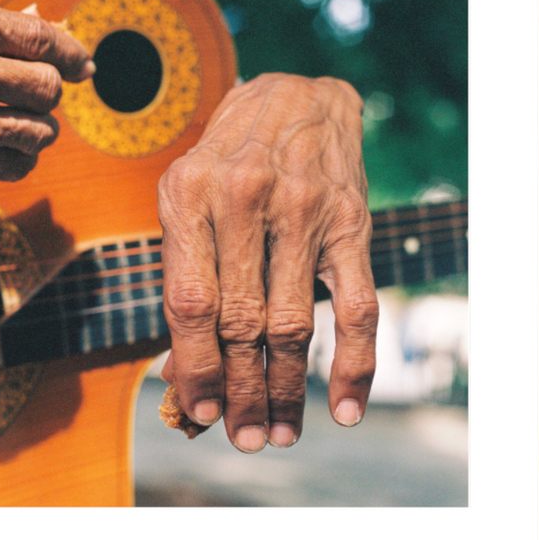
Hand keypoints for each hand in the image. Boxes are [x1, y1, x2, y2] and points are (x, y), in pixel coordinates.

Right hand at [0, 0, 93, 200]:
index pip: (40, 38)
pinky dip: (14, 161)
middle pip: (48, 87)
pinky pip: (13, 166)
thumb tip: (31, 32)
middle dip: (46, 95)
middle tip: (30, 101)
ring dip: (33, 131)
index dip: (70, 55)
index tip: (81, 66)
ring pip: (39, 130)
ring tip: (9, 128)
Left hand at [157, 73, 378, 451]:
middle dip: (240, 390)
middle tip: (241, 439)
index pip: (190, 300)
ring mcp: (304, 210)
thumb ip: (182, 275)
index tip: (198, 411)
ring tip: (278, 433)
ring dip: (286, 389)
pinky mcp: (352, 222)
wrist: (293, 100)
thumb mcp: (185, 200)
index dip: (194, 365)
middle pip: (241, 321)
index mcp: (189, 194)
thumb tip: (181, 372)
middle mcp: (245, 199)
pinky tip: (345, 407)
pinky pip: (357, 304)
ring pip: (294, 323)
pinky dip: (355, 362)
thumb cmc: (224, 161)